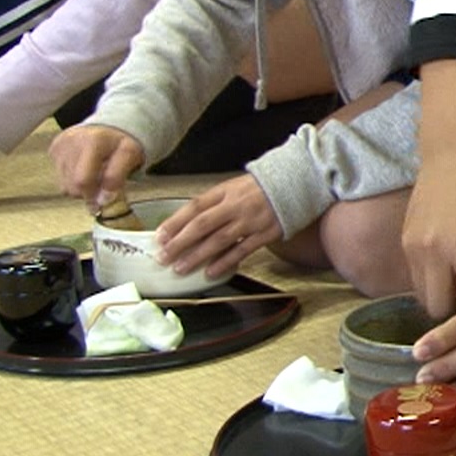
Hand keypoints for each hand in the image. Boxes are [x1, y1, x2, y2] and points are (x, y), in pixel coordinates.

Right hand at [49, 124, 144, 209]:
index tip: (102, 203)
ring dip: (80, 186)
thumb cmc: (121, 143)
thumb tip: (103, 200)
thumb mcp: (130, 156)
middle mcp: (72, 141)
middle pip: (72, 185)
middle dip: (88, 192)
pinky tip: (84, 168)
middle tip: (102, 185)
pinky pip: (59, 177)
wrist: (108, 126)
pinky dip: (72, 178)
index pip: (83, 180)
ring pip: (64, 185)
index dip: (93, 196)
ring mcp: (60, 145)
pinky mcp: (54, 149)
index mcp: (94, 141)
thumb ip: (117, 178)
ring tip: (94, 173)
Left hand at [154, 174, 281, 277]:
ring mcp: (251, 220)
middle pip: (202, 225)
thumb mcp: (233, 187)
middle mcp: (236, 205)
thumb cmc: (262, 188)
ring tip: (181, 268)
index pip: (194, 207)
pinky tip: (211, 272)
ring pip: (219, 240)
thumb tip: (187, 223)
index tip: (160, 237)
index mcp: (225, 192)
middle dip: (180, 243)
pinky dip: (225, 262)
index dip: (175, 223)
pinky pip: (242, 250)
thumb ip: (213, 203)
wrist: (296, 183)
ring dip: (197, 256)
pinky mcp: (265, 233)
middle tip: (164, 257)